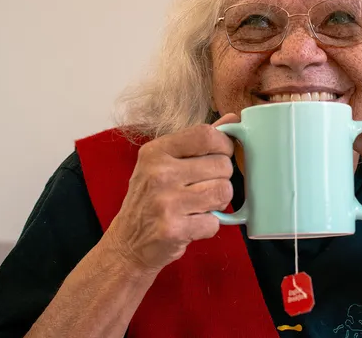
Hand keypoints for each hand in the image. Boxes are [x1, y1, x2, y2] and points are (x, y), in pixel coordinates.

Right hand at [103, 114, 239, 271]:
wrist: (126, 243)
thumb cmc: (151, 199)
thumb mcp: (165, 163)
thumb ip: (199, 141)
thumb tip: (234, 118)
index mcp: (156, 151)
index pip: (206, 134)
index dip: (223, 145)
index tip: (219, 157)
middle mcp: (159, 173)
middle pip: (222, 165)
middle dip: (221, 179)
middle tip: (201, 189)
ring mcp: (165, 201)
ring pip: (223, 192)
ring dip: (218, 203)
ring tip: (198, 206)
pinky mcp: (173, 229)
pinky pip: (215, 222)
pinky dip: (208, 226)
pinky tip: (191, 225)